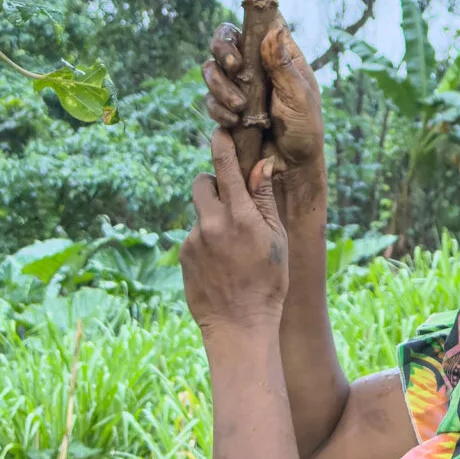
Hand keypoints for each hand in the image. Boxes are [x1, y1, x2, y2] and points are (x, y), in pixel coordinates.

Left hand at [182, 127, 289, 336]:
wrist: (240, 326)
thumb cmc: (269, 282)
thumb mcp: (276, 238)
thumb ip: (264, 199)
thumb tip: (261, 164)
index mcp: (239, 215)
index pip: (224, 166)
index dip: (221, 144)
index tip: (220, 132)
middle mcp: (211, 223)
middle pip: (201, 182)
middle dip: (213, 183)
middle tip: (231, 200)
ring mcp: (193, 240)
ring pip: (200, 212)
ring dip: (212, 217)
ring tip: (232, 247)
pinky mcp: (183, 256)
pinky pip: (194, 236)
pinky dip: (205, 241)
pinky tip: (221, 263)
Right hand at [205, 4, 326, 204]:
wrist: (292, 168)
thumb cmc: (306, 129)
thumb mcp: (300, 95)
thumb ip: (283, 64)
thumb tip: (271, 29)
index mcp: (280, 52)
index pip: (262, 14)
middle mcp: (256, 63)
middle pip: (225, 38)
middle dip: (223, 50)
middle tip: (235, 68)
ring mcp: (238, 85)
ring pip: (211, 68)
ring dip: (220, 86)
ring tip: (238, 107)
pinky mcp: (226, 107)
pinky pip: (209, 98)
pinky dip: (218, 108)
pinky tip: (234, 121)